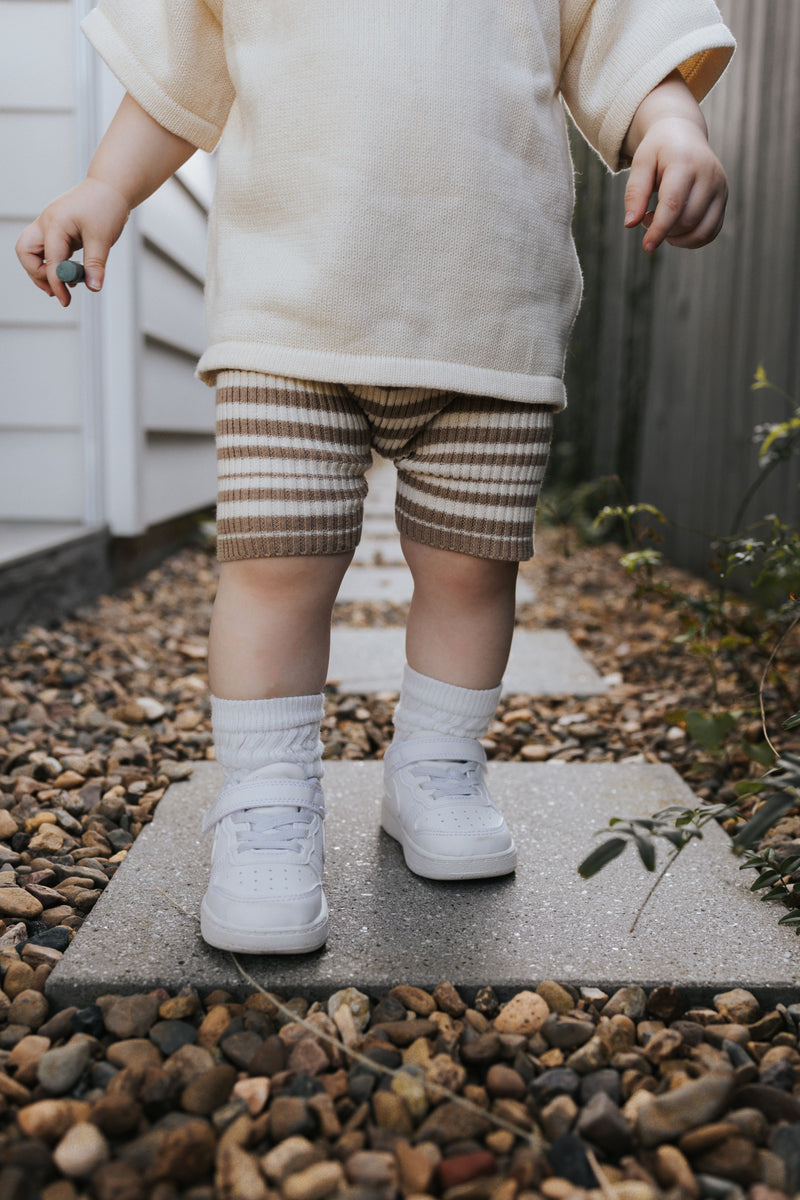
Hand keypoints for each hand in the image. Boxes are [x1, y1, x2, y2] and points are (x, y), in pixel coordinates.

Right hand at [15, 177, 130, 306]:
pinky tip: (71, 273)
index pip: (49, 261)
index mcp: (55, 224)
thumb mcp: (103, 237)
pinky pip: (47, 250)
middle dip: (38, 274)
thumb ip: (95, 264)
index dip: (56, 284)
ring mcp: (50, 226)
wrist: (110, 186)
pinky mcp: (57, 230)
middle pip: (25, 253)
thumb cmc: (105, 205)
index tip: (65, 300)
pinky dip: (54, 264)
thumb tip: (93, 287)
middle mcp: (46, 224)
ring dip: (44, 270)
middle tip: (57, 290)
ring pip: (32, 252)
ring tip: (66, 283)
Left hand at [624, 116, 727, 252]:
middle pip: (687, 221)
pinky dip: (691, 240)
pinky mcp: (724, 198)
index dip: (659, 229)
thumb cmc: (658, 150)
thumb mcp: (641, 163)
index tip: (646, 247)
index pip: (674, 205)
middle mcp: (709, 175)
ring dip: (677, 238)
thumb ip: (635, 192)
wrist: (684, 134)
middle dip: (664, 229)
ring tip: (662, 222)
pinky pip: (710, 232)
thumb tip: (630, 224)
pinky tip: (675, 229)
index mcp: (686, 163)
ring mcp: (720, 188)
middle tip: (647, 216)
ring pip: (701, 231)